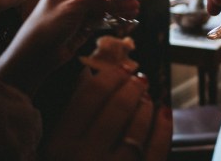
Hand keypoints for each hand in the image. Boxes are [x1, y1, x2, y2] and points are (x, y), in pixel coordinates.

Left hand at [0, 0, 138, 95]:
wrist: (36, 55)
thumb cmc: (47, 27)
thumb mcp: (72, 7)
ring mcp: (82, 8)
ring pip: (106, 2)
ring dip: (121, 4)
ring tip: (135, 8)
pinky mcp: (86, 22)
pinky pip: (105, 15)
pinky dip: (117, 15)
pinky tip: (129, 16)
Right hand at [43, 66, 171, 160]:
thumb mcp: (57, 149)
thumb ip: (71, 118)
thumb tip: (91, 74)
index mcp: (59, 146)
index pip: (89, 96)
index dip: (110, 75)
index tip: (121, 68)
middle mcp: (85, 157)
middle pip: (117, 106)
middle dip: (132, 87)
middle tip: (139, 79)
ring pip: (139, 124)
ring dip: (146, 104)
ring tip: (146, 98)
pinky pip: (157, 148)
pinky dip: (164, 126)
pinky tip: (163, 112)